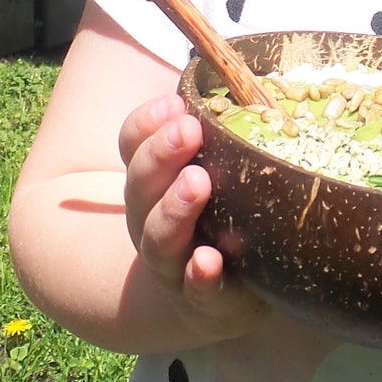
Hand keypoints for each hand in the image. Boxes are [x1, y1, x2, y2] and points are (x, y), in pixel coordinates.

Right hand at [119, 93, 268, 341]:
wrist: (213, 301)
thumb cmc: (220, 216)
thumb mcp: (213, 169)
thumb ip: (221, 132)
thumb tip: (248, 81)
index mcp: (154, 180)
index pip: (133, 144)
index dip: (146, 123)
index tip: (174, 103)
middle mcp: (151, 218)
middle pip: (140, 185)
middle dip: (159, 155)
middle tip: (186, 131)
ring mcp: (173, 263)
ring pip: (159, 237)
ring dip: (174, 209)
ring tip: (196, 183)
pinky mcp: (204, 300)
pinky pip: (198, 290)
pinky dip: (201, 277)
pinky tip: (208, 263)